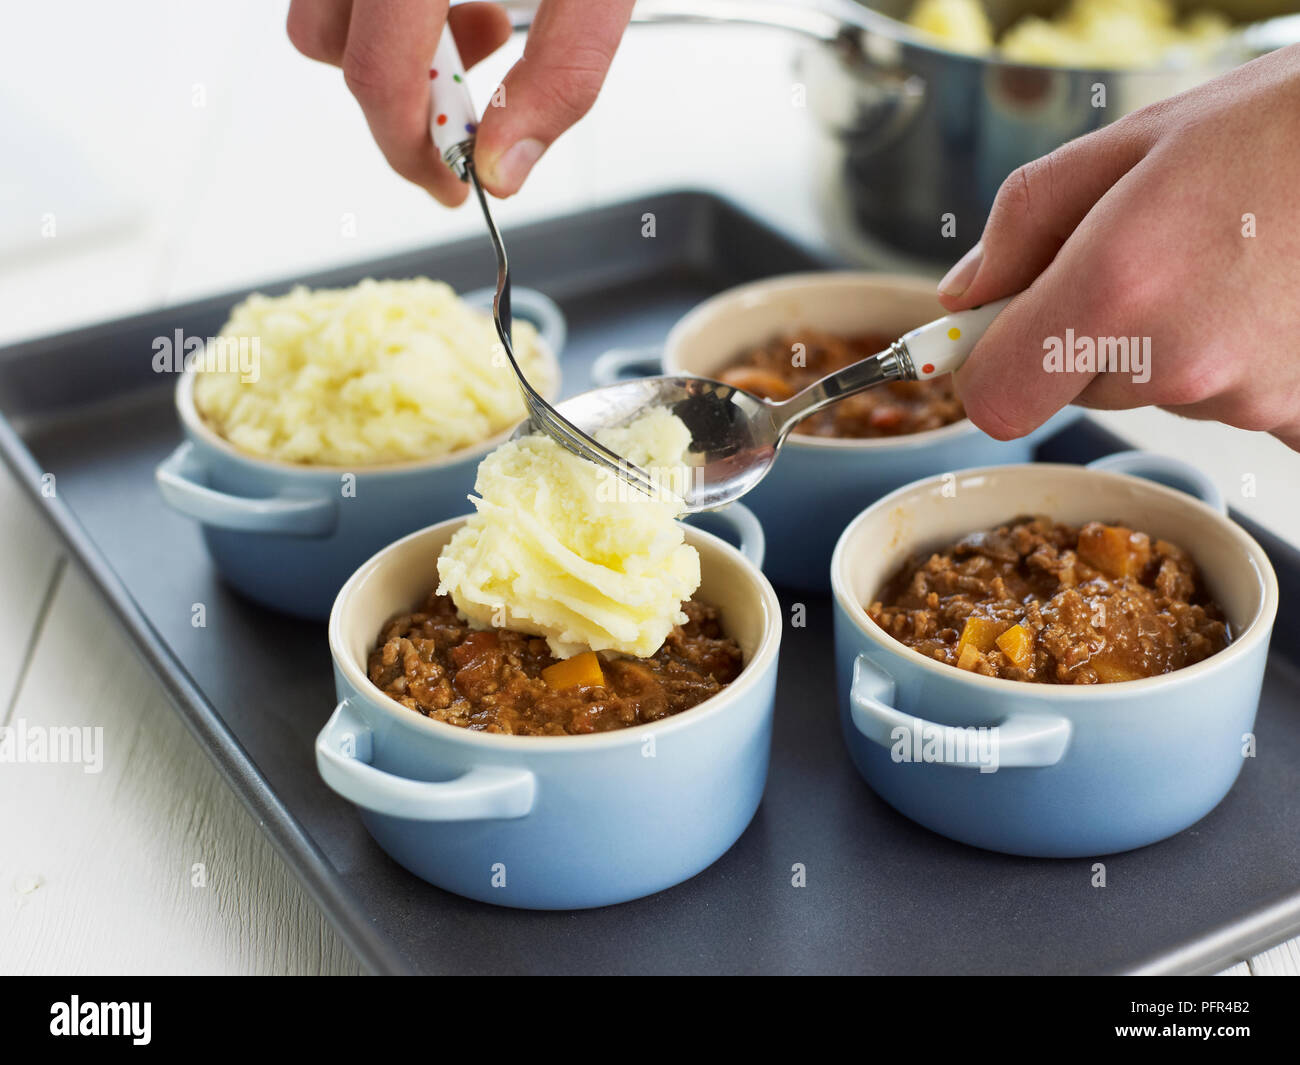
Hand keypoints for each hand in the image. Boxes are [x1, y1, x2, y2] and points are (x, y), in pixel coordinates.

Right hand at [287, 0, 634, 204]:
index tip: (453, 188)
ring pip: (326, 8)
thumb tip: (503, 171)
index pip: (377, 71)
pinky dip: (393, 9)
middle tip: (473, 111)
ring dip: (394, 46)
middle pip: (327, 44)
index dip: (412, 148)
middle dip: (401, 98)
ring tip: (486, 33)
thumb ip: (564, 71)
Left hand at [937, 44, 1299, 450]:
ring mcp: (1248, 396)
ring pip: (1154, 392)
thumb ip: (1021, 227)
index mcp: (1113, 290)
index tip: (1002, 333)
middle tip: (1151, 256)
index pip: (996, 401)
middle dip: (1086, 334)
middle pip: (1074, 389)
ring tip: (1226, 263)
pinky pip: (1232, 406)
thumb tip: (964, 297)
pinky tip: (1269, 301)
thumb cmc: (1274, 126)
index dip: (989, 367)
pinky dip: (1237, 365)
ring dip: (1166, 343)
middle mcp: (1179, 360)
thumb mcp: (1128, 145)